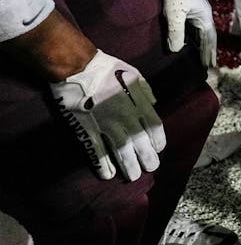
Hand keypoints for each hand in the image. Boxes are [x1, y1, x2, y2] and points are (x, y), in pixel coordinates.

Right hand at [49, 51, 164, 180]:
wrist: (78, 68)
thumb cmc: (107, 69)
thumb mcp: (134, 74)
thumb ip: (145, 91)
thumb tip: (154, 104)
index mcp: (138, 103)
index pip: (155, 126)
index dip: (158, 140)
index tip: (159, 149)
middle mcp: (126, 116)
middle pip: (141, 143)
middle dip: (147, 158)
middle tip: (151, 168)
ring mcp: (106, 125)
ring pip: (122, 151)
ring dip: (129, 165)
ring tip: (133, 176)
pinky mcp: (87, 130)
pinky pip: (97, 151)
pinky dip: (102, 165)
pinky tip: (107, 175)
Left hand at [160, 0, 215, 67]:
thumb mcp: (175, 14)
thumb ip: (176, 33)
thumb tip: (176, 50)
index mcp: (205, 17)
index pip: (210, 39)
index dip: (210, 52)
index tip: (210, 65)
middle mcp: (203, 16)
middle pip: (207, 37)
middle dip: (207, 51)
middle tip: (207, 65)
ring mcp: (196, 13)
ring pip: (199, 33)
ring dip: (200, 45)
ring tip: (198, 58)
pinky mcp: (187, 11)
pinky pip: (192, 28)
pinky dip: (192, 38)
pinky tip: (188, 43)